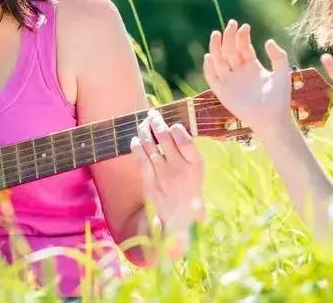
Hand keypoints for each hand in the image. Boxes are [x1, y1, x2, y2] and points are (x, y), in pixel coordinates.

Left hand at [129, 108, 204, 236]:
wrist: (182, 217)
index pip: (185, 140)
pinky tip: (135, 139)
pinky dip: (136, 146)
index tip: (172, 124)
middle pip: (164, 137)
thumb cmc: (190, 186)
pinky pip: (141, 159)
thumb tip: (171, 125)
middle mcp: (179, 168)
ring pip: (149, 144)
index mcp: (196, 164)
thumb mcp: (197, 167)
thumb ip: (187, 149)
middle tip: (152, 114)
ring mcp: (163, 176)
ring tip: (143, 123)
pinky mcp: (150, 183)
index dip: (176, 129)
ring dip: (144, 130)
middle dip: (156, 121)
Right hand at [202, 19, 296, 136]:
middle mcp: (239, 72)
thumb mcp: (282, 73)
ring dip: (216, 47)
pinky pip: (212, 79)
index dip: (242, 36)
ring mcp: (230, 81)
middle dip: (229, 36)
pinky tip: (210, 57)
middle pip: (229, 50)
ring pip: (218, 61)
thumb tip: (268, 41)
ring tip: (216, 34)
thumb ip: (279, 56)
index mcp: (252, 66)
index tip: (245, 26)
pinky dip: (209, 68)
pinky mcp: (223, 93)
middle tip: (231, 24)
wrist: (273, 119)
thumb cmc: (279, 99)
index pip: (243, 47)